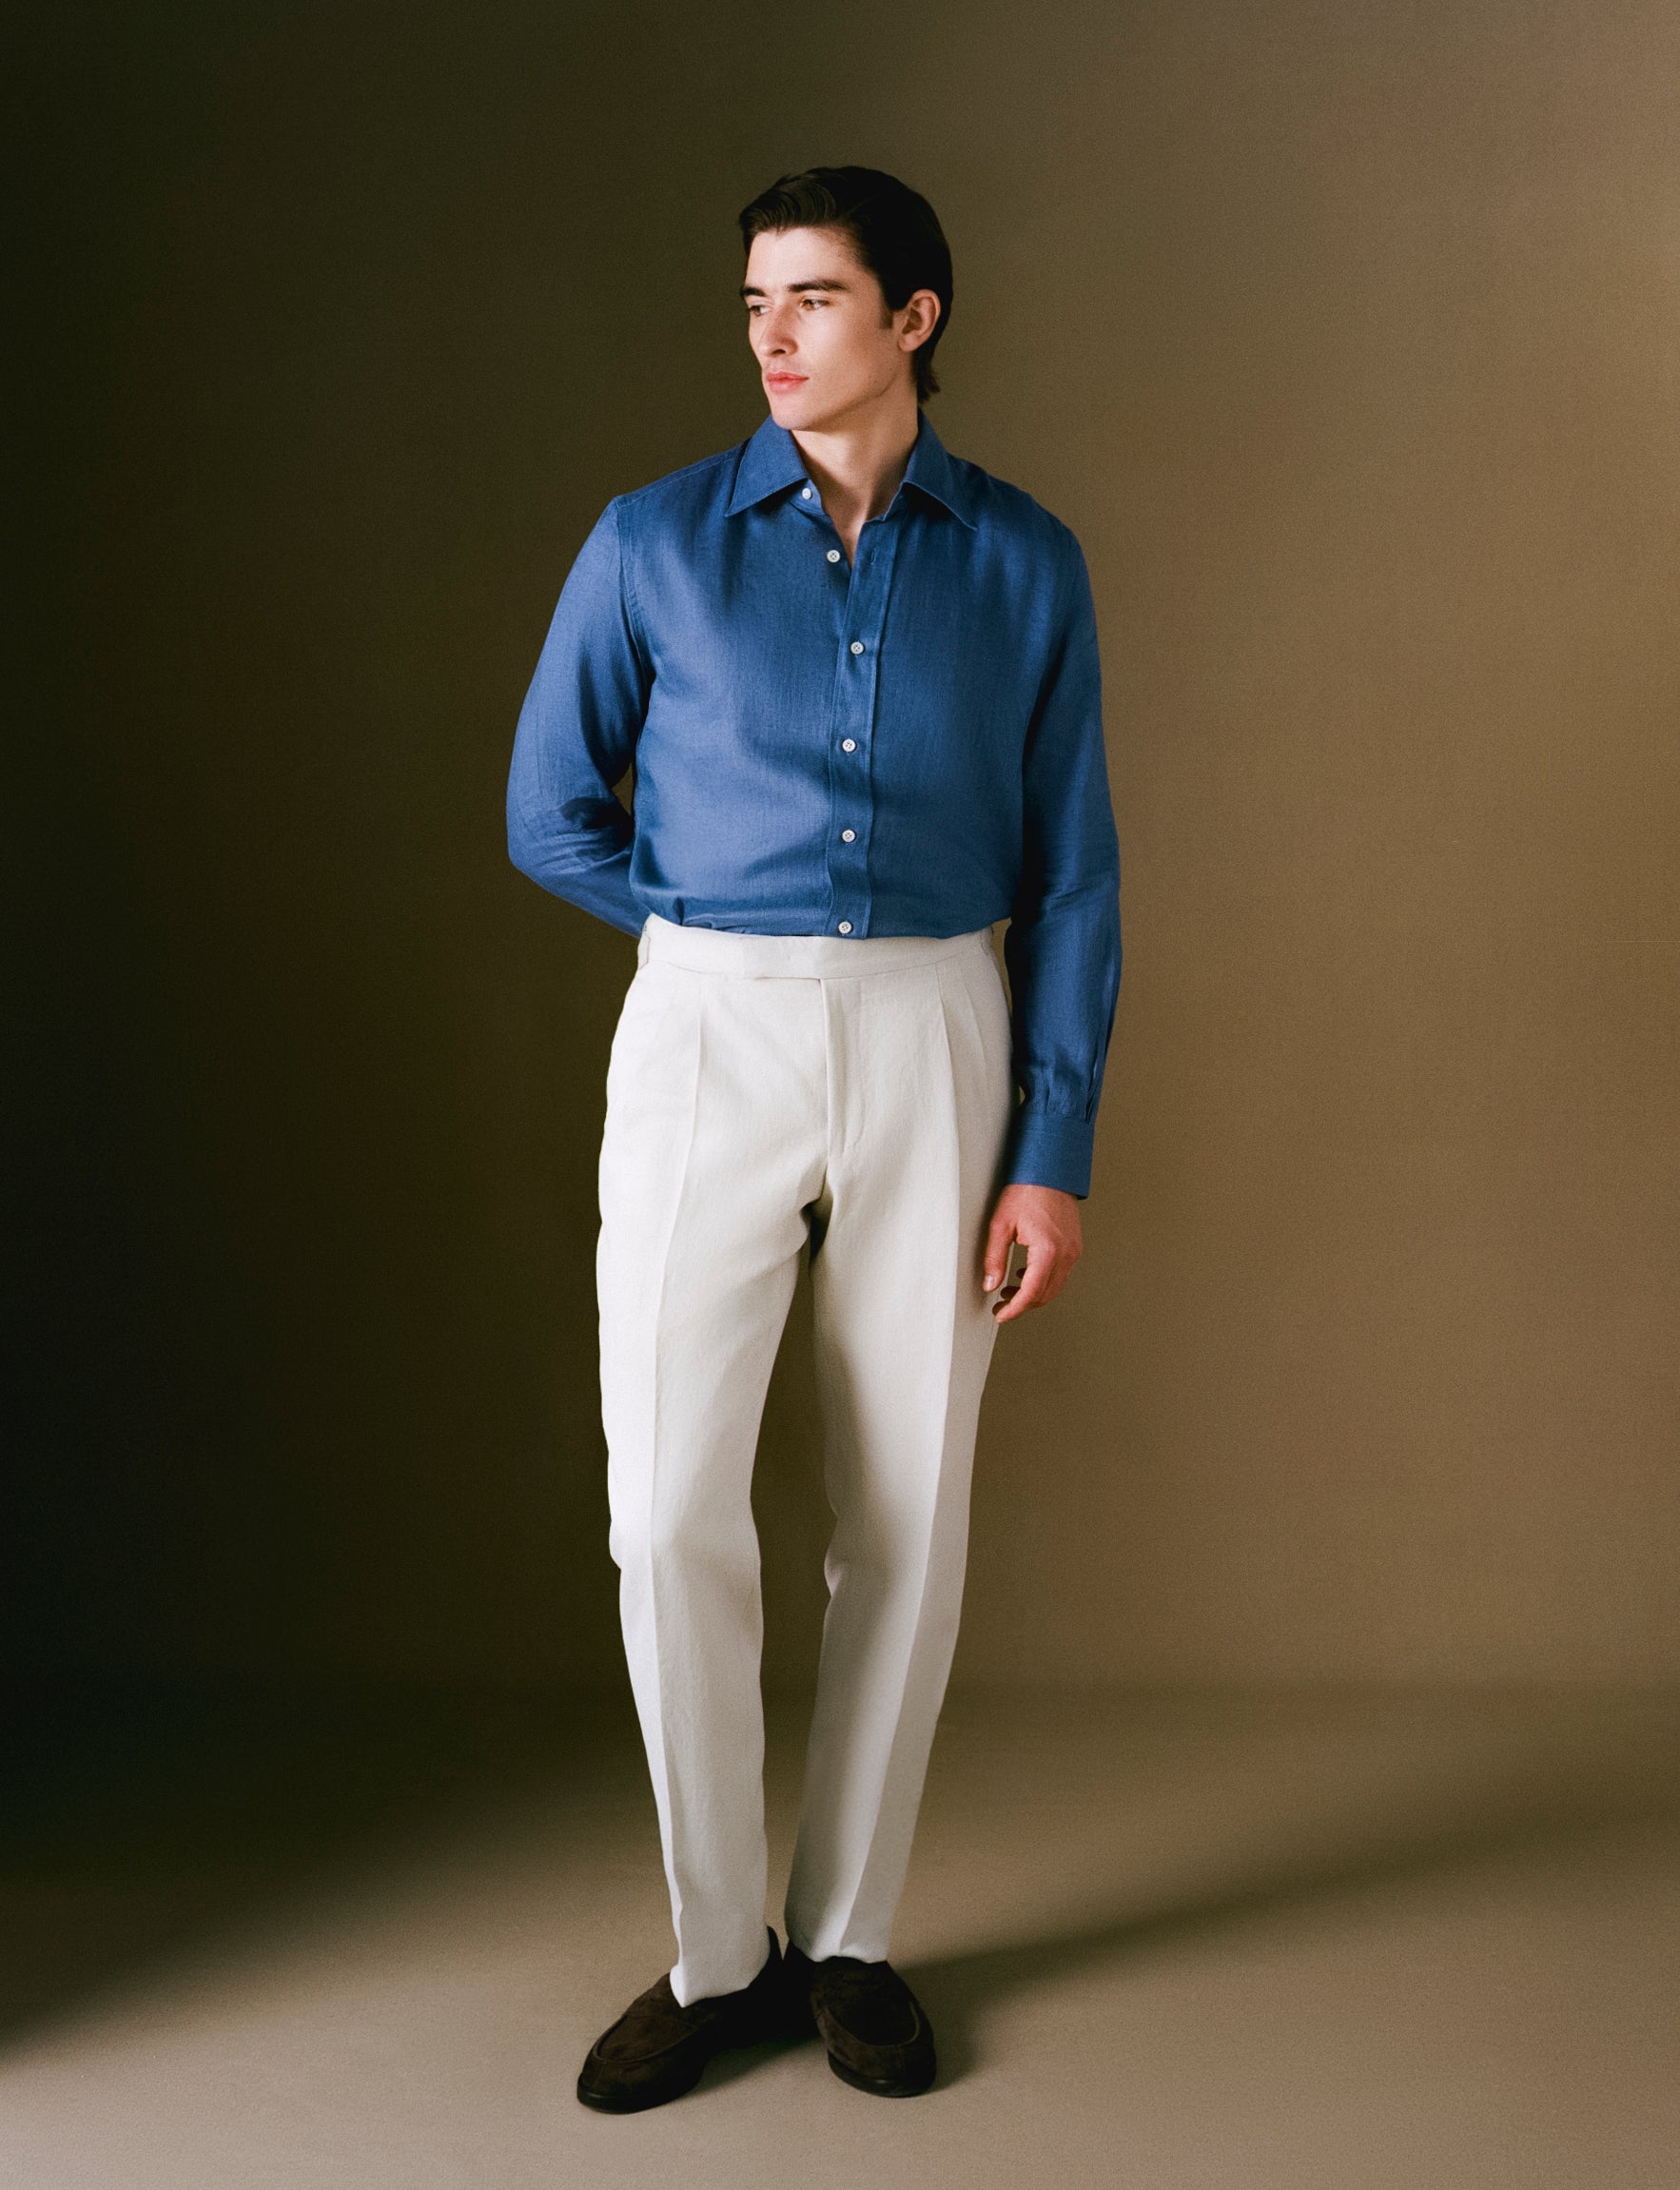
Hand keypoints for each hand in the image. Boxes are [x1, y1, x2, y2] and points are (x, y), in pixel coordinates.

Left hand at [982, 1183, 1082, 1323]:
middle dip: (1023, 1305)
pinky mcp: (1074, 1246)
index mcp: (1047, 1250)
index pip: (1032, 1293)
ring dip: (1033, 1295)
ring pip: (1055, 1286)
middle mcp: (1065, 1254)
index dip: (1015, 1309)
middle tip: (1001, 1306)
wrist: (1049, 1171)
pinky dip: (1043, 1281)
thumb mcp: (1000, 1224)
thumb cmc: (1026, 1191)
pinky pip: (1061, 1273)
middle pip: (1046, 1294)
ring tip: (1008, 1292)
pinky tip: (1025, 1276)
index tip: (1001, 1315)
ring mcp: (1073, 1250)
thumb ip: (994, 1258)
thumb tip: (990, 1285)